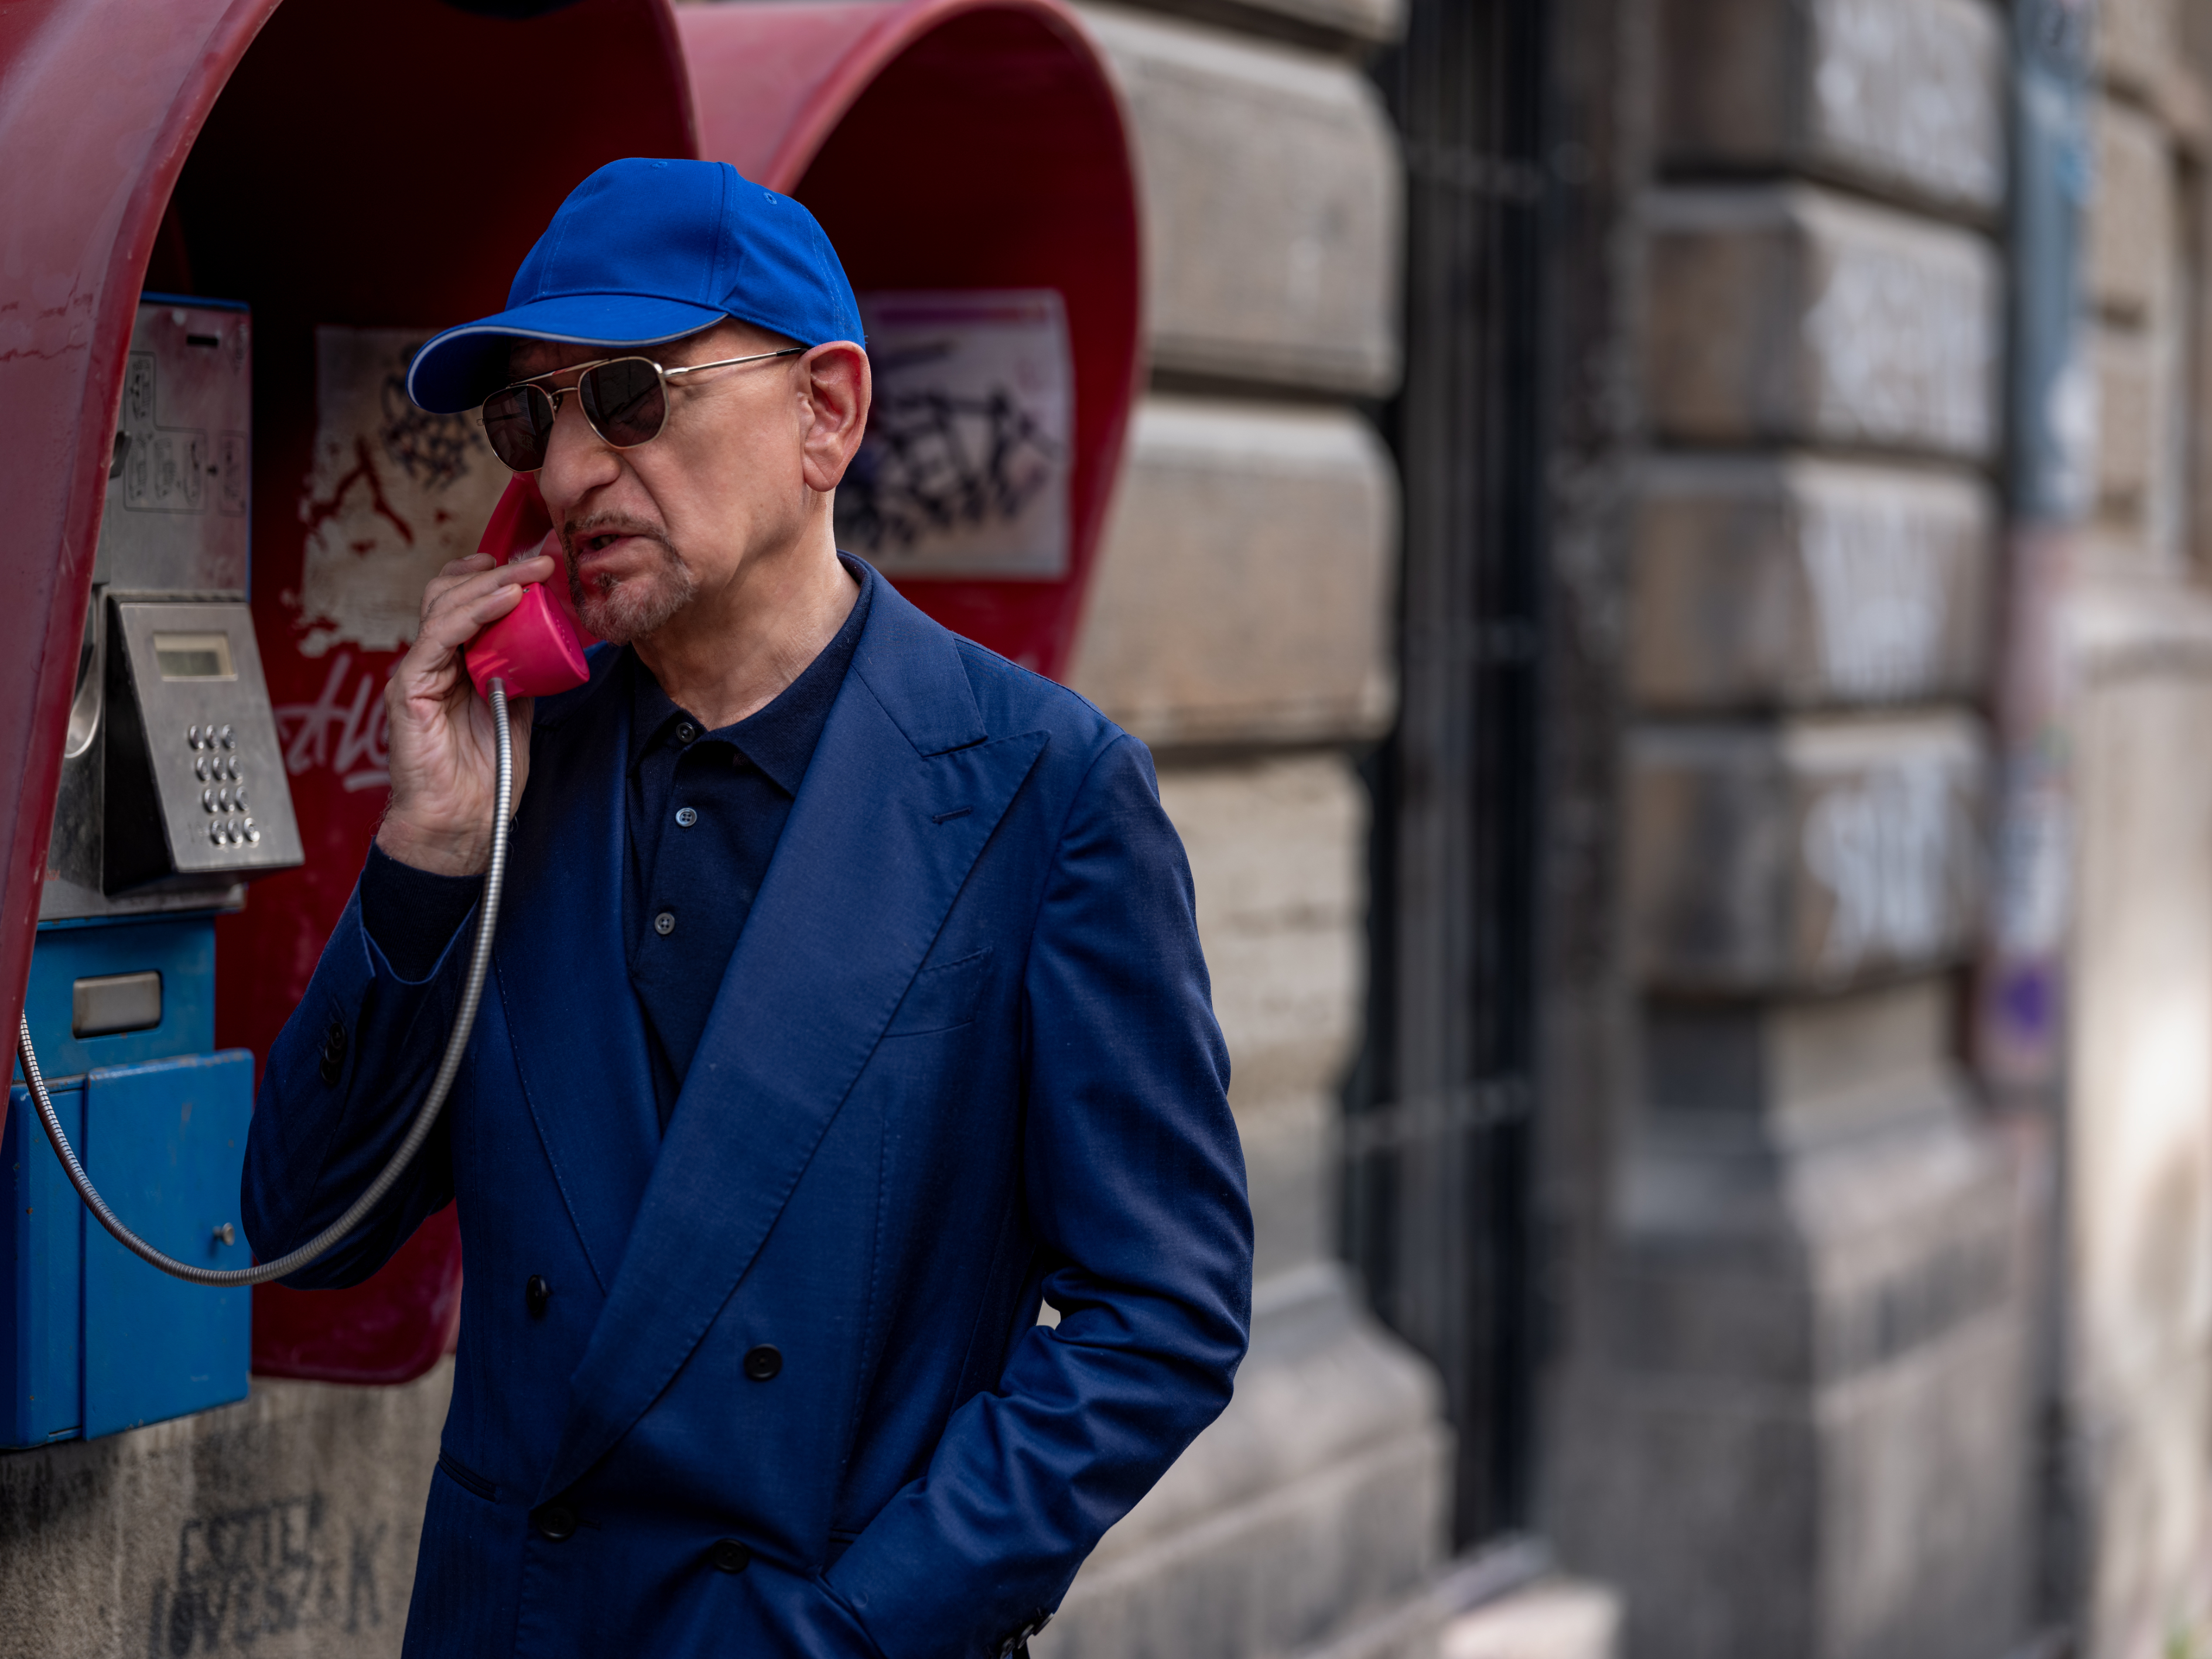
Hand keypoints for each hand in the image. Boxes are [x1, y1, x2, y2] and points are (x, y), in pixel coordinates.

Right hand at [376, 551, 556, 875]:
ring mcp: (418, 672)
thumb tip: (545, 645)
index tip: (538, 568)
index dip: (497, 579)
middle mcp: (432, 662)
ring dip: (491, 585)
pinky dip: (473, 613)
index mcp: (455, 664)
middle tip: (540, 564)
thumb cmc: (486, 776)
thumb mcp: (517, 711)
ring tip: (529, 576)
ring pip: (444, 606)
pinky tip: (505, 601)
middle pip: (452, 594)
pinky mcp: (409, 688)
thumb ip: (522, 676)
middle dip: (498, 572)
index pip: (466, 603)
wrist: (463, 823)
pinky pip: (438, 636)